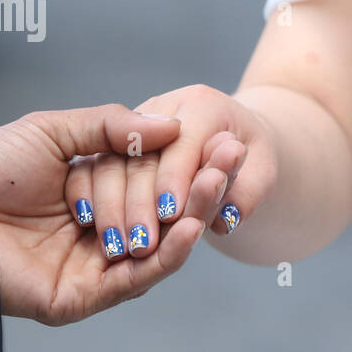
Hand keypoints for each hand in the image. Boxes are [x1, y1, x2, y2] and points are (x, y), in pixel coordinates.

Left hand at [0, 104, 214, 324]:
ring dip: (190, 219)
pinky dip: (166, 257)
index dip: (188, 166)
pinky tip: (186, 228)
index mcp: (88, 197)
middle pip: (161, 218)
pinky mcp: (78, 300)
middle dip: (199, 190)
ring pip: (156, 252)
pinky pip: (133, 282)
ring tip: (215, 187)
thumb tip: (174, 125)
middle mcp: (94, 235)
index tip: (224, 142)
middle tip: (231, 160)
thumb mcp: (54, 132)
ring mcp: (88, 270)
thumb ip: (112, 128)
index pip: (151, 184)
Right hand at [66, 84, 274, 251]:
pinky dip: (89, 196)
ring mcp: (133, 125)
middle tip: (143, 242)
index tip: (171, 215)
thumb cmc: (252, 160)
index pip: (184, 141)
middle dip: (141, 202)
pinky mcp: (112, 144)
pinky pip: (91, 167)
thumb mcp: (263, 173)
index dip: (175, 178)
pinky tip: (93, 226)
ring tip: (120, 246)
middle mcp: (164, 109)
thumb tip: (225, 221)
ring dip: (113, 206)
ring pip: (111, 162)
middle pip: (143, 156)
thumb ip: (248, 195)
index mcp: (203, 105)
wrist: (232, 145)